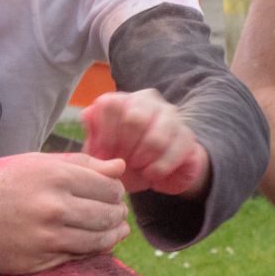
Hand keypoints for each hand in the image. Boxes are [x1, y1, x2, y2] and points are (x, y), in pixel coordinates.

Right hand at [0, 153, 128, 272]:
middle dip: (116, 215)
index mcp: (56, 177)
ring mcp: (47, 238)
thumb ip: (80, 164)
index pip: (109, 189)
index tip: (110, 195)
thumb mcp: (34, 163)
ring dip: (111, 237)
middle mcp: (55, 207)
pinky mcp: (38, 263)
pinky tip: (88, 245)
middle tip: (114, 214)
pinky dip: (89, 252)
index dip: (114, 193)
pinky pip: (78, 259)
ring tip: (111, 232)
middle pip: (109, 215)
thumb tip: (120, 167)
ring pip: (99, 241)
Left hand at [81, 89, 210, 196]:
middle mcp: (147, 101)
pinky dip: (159, 168)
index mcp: (123, 100)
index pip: (110, 104)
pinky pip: (173, 153)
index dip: (105, 133)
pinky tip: (151, 174)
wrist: (157, 171)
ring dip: (143, 160)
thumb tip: (87, 115)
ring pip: (156, 137)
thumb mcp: (102, 151)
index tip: (105, 155)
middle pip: (134, 118)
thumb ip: (93, 135)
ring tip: (138, 168)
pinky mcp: (186, 135)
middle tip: (124, 163)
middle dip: (126, 148)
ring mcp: (170, 116)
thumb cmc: (123, 158)